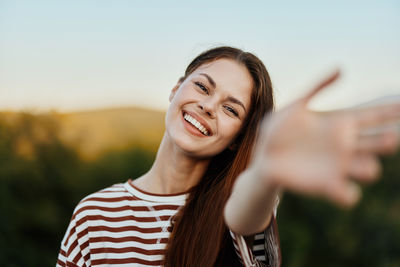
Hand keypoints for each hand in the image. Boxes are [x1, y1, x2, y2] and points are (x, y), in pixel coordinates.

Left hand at [255, 71, 399, 206]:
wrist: (263, 158)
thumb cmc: (277, 131)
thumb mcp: (295, 106)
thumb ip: (317, 88)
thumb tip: (342, 68)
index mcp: (338, 125)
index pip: (371, 116)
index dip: (390, 111)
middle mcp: (343, 146)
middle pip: (375, 143)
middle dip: (387, 141)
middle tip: (392, 138)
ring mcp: (336, 167)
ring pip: (366, 169)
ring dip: (369, 168)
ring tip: (368, 167)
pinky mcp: (325, 185)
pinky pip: (345, 194)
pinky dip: (348, 194)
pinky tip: (342, 189)